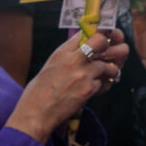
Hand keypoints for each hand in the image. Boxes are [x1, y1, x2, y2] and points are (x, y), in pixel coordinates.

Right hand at [6, 29, 128, 142]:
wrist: (36, 114)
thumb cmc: (38, 92)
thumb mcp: (51, 66)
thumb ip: (67, 55)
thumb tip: (82, 48)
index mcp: (62, 52)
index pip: (84, 32)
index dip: (95, 34)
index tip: (100, 40)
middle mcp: (73, 60)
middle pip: (101, 41)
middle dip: (107, 47)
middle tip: (106, 55)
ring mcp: (83, 74)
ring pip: (107, 65)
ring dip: (108, 72)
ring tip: (105, 76)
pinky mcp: (88, 89)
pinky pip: (103, 84)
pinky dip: (101, 87)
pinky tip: (94, 90)